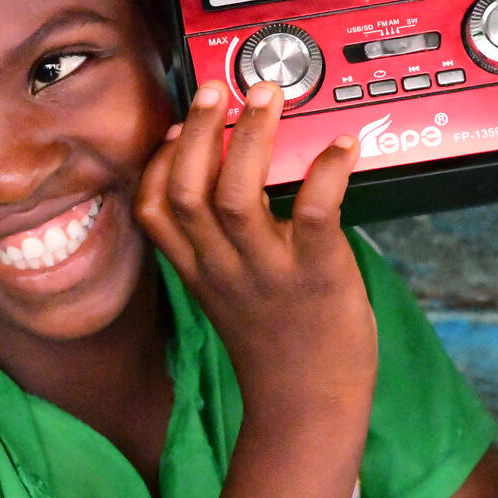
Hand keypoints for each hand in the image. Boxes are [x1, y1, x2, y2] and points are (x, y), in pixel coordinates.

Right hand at [135, 80, 376, 415]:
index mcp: (200, 271)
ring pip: (237, 196)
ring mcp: (269, 273)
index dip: (161, 162)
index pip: (156, 210)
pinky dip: (328, 173)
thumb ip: (218, 245)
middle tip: (220, 90)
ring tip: (268, 97)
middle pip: (189, 191)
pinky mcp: (318, 279)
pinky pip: (316, 217)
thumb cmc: (276, 346)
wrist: (307, 408)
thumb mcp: (225, 295)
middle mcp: (225, 268)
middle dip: (201, 132)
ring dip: (252, 138)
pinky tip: (342, 147)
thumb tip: (230, 179)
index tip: (179, 126)